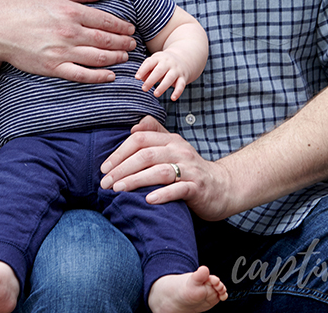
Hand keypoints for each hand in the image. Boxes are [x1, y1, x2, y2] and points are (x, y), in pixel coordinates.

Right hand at [0, 0, 136, 83]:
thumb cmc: (22, 7)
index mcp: (70, 11)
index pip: (105, 20)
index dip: (122, 27)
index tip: (130, 30)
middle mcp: (69, 31)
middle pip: (105, 40)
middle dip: (123, 43)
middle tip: (132, 45)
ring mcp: (61, 51)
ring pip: (98, 58)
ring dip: (115, 58)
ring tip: (125, 58)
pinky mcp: (52, 67)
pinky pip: (81, 75)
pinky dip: (98, 76)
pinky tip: (109, 76)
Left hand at [99, 116, 231, 221]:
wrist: (222, 187)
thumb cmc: (189, 170)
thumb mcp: (172, 149)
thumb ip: (154, 135)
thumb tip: (133, 127)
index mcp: (171, 140)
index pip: (140, 139)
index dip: (119, 152)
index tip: (104, 168)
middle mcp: (180, 151)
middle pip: (146, 155)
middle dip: (122, 168)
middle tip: (105, 183)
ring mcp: (190, 169)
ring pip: (159, 171)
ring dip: (136, 180)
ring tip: (119, 190)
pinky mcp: (198, 187)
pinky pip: (178, 189)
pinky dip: (162, 194)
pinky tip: (148, 200)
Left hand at [136, 52, 189, 99]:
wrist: (183, 59)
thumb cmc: (163, 63)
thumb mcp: (154, 62)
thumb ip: (146, 69)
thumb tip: (140, 78)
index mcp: (159, 58)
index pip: (150, 63)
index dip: (143, 70)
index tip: (137, 77)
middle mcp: (168, 63)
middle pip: (159, 71)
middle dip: (151, 80)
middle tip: (144, 88)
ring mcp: (176, 70)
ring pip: (170, 78)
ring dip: (162, 86)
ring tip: (155, 94)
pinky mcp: (183, 78)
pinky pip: (181, 85)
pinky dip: (177, 92)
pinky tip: (173, 98)